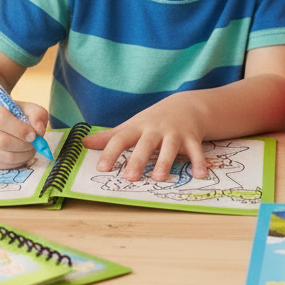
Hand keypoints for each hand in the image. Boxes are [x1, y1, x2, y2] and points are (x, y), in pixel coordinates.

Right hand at [0, 98, 48, 169]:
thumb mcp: (28, 108)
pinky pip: (0, 166)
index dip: (20, 129)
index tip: (33, 135)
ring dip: (21, 156)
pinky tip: (21, 155)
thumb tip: (39, 131)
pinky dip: (15, 163)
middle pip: (1, 140)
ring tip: (30, 150)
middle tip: (34, 144)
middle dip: (22, 145)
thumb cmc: (14, 114)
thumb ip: (37, 115)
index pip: (1, 119)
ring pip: (1, 156)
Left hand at [81, 92, 211, 182]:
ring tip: (159, 178)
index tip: (101, 168)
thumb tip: (84, 143)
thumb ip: (110, 137)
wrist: (186, 106)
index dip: (110, 152)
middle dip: (138, 160)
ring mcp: (174, 133)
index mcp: (138, 128)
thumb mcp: (132, 126)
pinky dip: (198, 163)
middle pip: (145, 145)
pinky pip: (196, 151)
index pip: (121, 139)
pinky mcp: (192, 138)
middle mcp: (155, 130)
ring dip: (165, 162)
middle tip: (129, 178)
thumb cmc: (153, 121)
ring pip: (170, 148)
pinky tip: (200, 176)